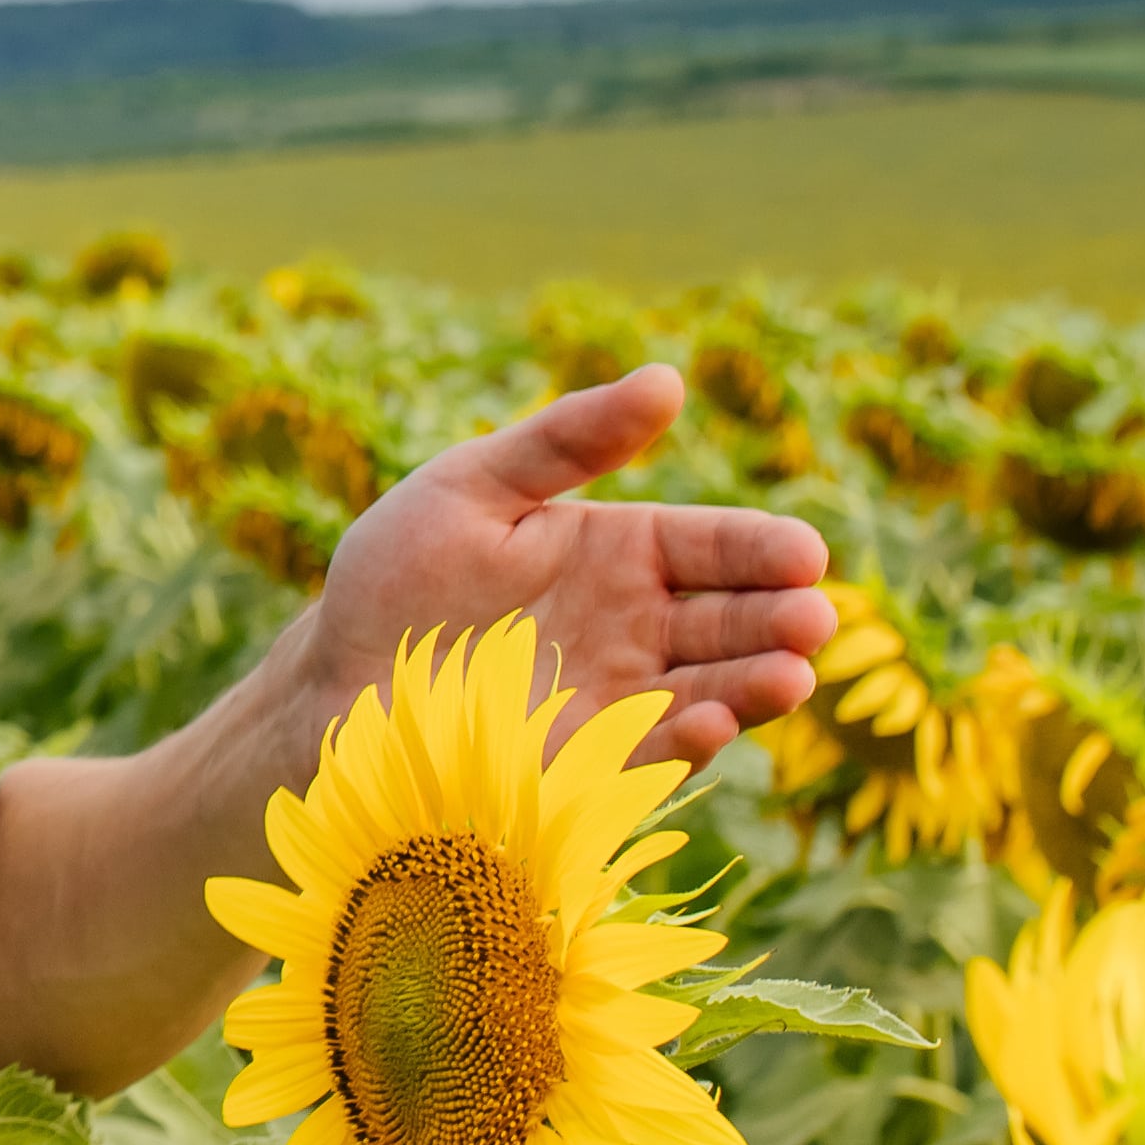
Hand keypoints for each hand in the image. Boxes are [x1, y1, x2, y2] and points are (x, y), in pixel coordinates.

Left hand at [284, 366, 832, 769]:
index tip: (806, 553)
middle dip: (780, 621)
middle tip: (813, 618)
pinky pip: (651, 755)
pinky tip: (711, 720)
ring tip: (792, 675)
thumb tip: (669, 379)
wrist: (331, 680)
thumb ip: (566, 440)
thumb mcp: (473, 486)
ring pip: (713, 691)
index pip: (715, 547)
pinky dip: (687, 741)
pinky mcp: (587, 765)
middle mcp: (636, 628)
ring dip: (756, 686)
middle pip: (733, 623)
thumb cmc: (399, 577)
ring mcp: (618, 700)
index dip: (764, 550)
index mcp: (622, 552)